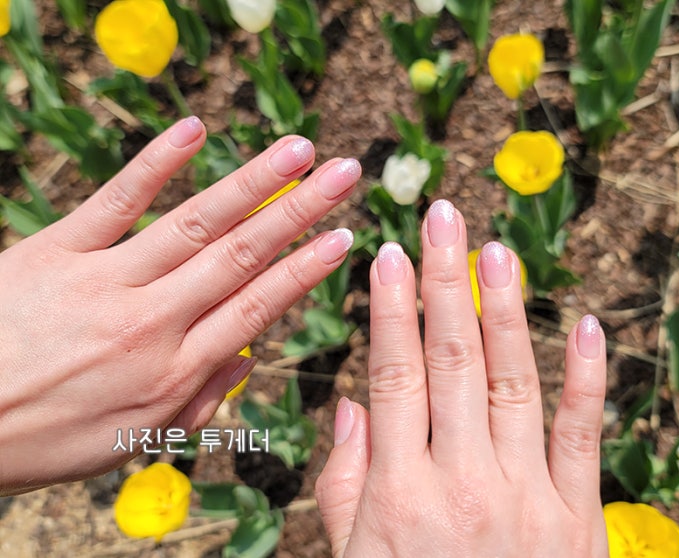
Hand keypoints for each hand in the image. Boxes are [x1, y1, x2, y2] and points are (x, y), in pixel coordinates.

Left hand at [0, 117, 359, 494]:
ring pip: (194, 224)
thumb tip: (243, 356)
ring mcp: (104, 281)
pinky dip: (156, 163)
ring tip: (298, 149)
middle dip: (301, 210)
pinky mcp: (55, 251)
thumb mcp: (130, 443)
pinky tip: (195, 131)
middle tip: (345, 172)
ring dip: (252, 182)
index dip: (306, 269)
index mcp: (172, 371)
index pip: (257, 307)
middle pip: (241, 255)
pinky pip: (114, 201)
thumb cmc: (41, 439)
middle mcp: (151, 322)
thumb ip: (195, 400)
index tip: (345, 237)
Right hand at [316, 199, 608, 556]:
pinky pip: (584, 435)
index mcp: (399, 494)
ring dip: (504, 309)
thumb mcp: (354, 556)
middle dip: (445, 281)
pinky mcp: (578, 517)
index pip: (394, 376)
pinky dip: (587, 377)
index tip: (391, 256)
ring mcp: (528, 497)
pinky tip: (584, 324)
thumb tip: (352, 403)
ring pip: (512, 382)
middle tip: (442, 220)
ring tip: (497, 250)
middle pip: (449, 360)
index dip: (392, 310)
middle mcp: (463, 483)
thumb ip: (349, 479)